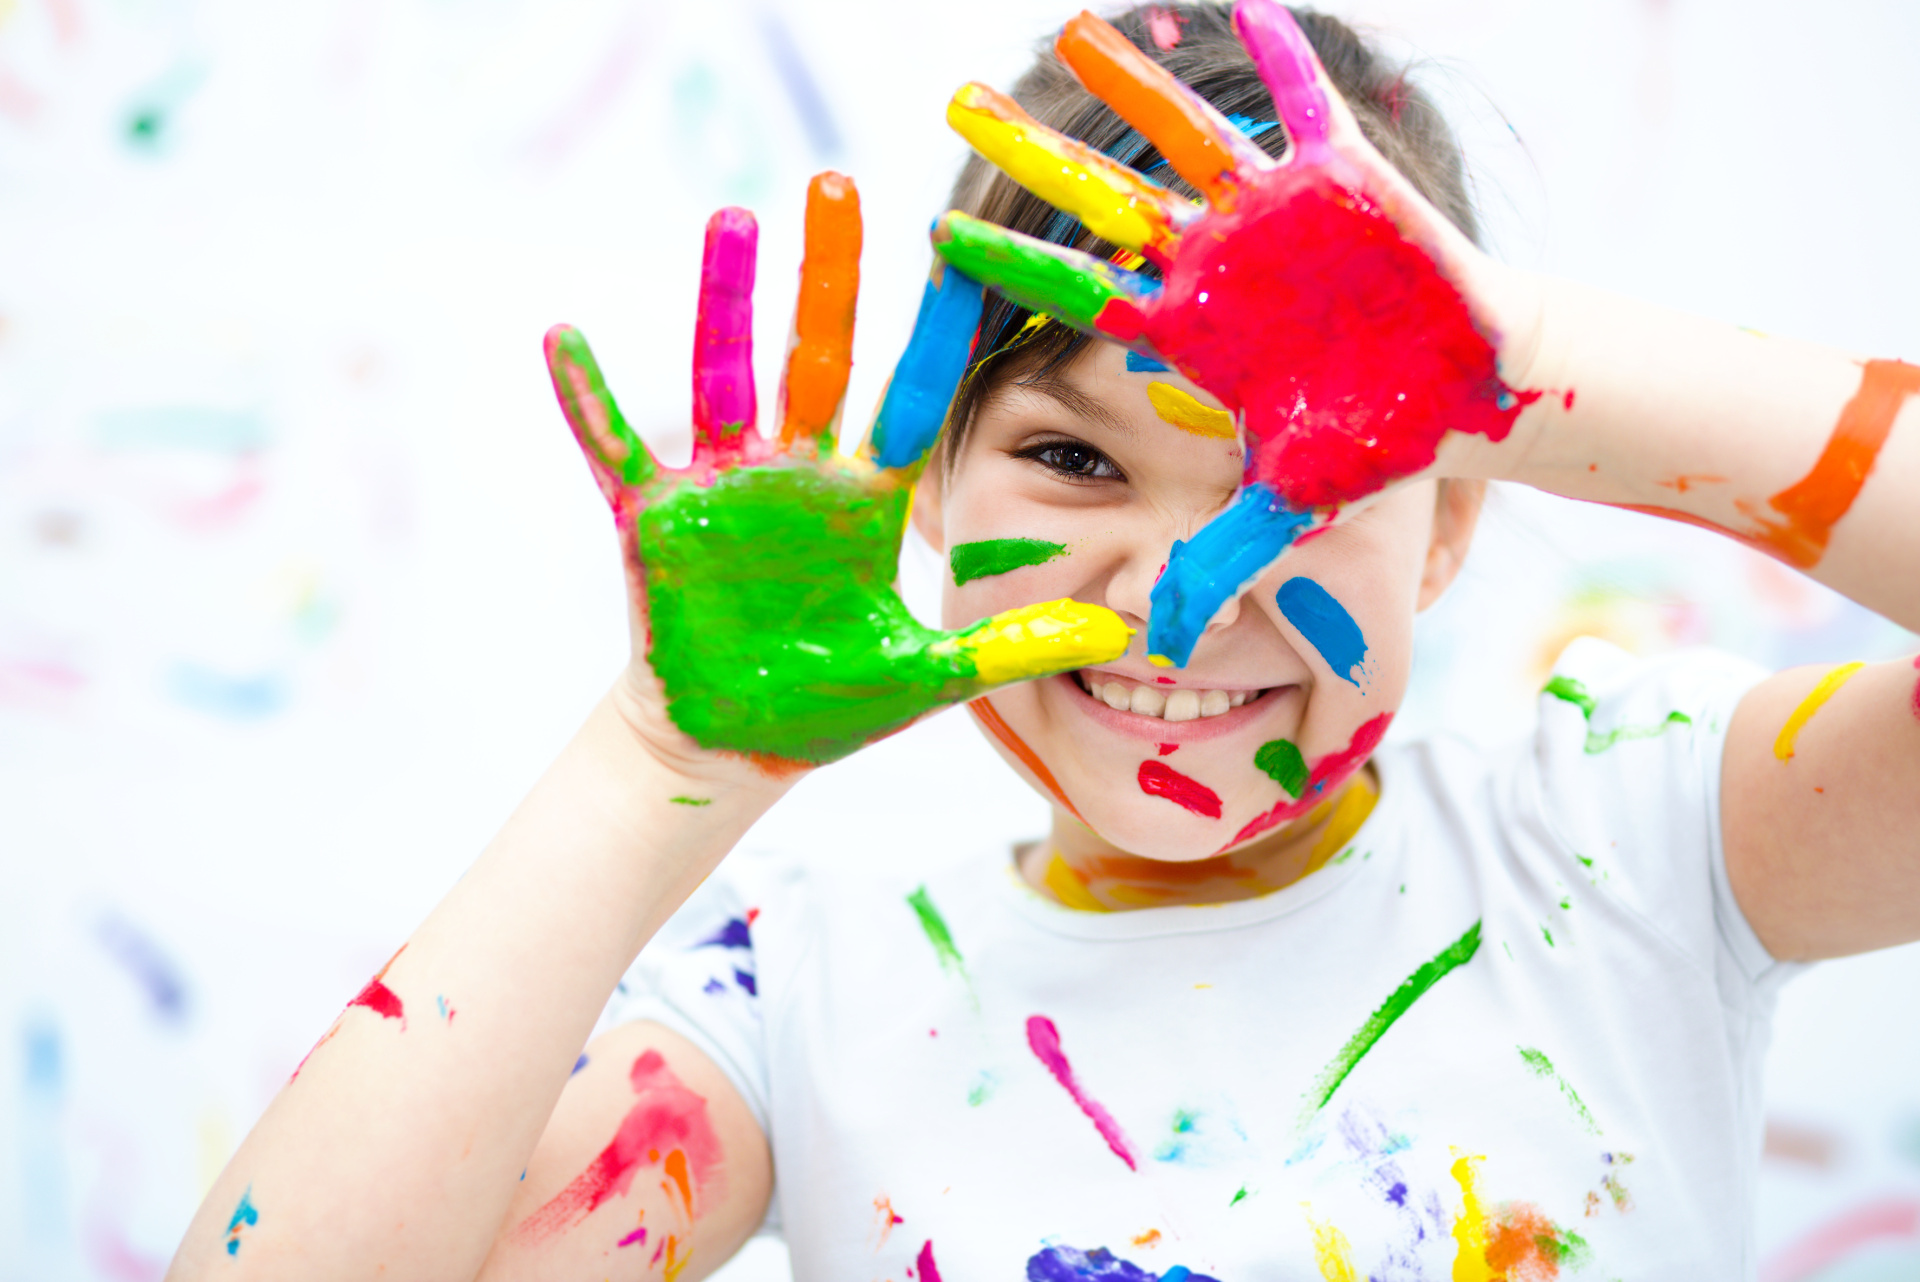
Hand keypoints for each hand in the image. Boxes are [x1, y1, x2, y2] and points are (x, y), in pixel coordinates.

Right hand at [545, 173, 1129, 768]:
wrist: (736, 746)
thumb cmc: (829, 705)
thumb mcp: (929, 674)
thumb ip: (1014, 644)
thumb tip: (1122, 630)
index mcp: (863, 502)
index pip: (910, 402)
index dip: (935, 335)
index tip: (960, 255)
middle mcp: (796, 477)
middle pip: (816, 359)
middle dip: (828, 277)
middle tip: (838, 183)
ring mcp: (722, 492)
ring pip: (724, 378)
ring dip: (724, 304)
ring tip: (735, 221)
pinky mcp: (654, 522)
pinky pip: (614, 449)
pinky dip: (589, 399)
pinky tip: (566, 339)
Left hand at [932, 0, 1539, 663]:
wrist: (1457, 391)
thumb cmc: (1369, 443)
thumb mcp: (1289, 507)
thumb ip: (1219, 561)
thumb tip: (1157, 642)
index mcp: (1185, 329)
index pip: (1076, 293)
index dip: (1009, 268)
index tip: (935, 241)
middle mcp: (1212, 260)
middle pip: (1102, 198)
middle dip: (1032, 152)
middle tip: (953, 100)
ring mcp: (1270, 211)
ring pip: (1184, 133)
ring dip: (1132, 81)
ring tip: (1069, 27)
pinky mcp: (1342, 175)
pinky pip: (1305, 103)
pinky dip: (1280, 56)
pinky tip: (1241, 1)